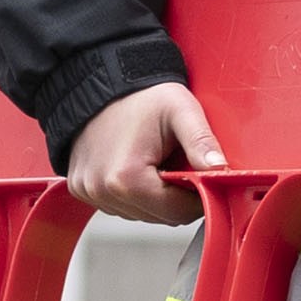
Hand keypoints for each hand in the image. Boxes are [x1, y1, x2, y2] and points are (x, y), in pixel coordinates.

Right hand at [68, 82, 223, 225]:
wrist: (103, 83)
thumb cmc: (142, 95)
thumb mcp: (180, 110)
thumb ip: (202, 142)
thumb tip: (220, 171)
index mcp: (126, 178)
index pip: (177, 213)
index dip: (199, 197)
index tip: (203, 176)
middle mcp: (102, 190)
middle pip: (159, 217)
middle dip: (177, 196)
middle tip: (179, 163)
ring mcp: (88, 191)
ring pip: (141, 214)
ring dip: (156, 197)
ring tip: (156, 162)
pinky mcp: (80, 189)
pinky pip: (121, 206)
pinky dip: (135, 193)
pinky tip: (137, 166)